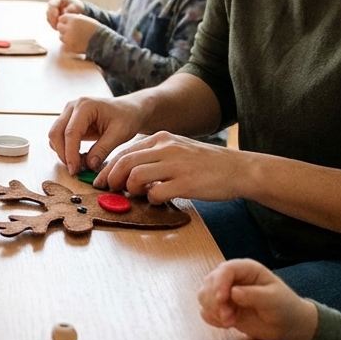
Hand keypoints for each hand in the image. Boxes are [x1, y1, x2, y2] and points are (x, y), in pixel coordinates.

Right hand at [46, 0, 84, 28]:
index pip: (52, 5)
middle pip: (48, 12)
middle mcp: (52, 5)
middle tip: (57, 25)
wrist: (77, 11)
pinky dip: (53, 25)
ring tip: (58, 28)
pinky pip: (50, 22)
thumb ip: (71, 8)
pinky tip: (58, 28)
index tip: (58, 18)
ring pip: (48, 18)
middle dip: (52, 19)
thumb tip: (65, 11)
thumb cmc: (76, 7)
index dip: (53, 11)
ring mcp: (51, 11)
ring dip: (52, 23)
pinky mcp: (51, 18)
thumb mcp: (76, 6)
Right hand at [49, 95, 146, 174]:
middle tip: (75, 170)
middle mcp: (72, 107)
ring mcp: (68, 113)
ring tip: (80, 163)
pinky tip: (79, 157)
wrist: (129, 110)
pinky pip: (60, 137)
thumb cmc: (126, 117)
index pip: (71, 132)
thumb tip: (89, 165)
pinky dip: (65, 149)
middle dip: (63, 154)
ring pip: (55, 136)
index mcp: (85, 106)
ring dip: (63, 152)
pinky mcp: (68, 121)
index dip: (70, 153)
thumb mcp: (119, 134)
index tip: (74, 170)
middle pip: (56, 133)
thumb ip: (103, 150)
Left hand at [56, 13, 100, 53]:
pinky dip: (67, 42)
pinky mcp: (69, 45)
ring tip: (74, 37)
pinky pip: (64, 43)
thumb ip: (74, 19)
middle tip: (70, 31)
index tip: (69, 24)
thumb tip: (66, 20)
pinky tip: (74, 41)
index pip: (62, 18)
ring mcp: (68, 37)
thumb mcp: (84, 19)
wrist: (101, 40)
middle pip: (59, 26)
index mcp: (73, 19)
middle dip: (63, 28)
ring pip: (60, 35)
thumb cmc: (95, 29)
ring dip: (65, 35)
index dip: (65, 21)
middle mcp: (69, 27)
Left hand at [93, 131, 251, 201]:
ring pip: (136, 176)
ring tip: (138, 195)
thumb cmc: (206, 163)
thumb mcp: (178, 149)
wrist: (239, 169)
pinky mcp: (186, 183)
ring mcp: (176, 165)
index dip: (108, 168)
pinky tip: (158, 200)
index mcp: (162, 138)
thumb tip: (128, 172)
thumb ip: (155, 155)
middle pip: (125, 162)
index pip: (125, 151)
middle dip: (111, 179)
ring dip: (131, 190)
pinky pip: (156, 193)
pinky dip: (151, 199)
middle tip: (110, 191)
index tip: (101, 181)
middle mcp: (167, 148)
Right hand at [198, 260, 318, 339]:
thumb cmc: (284, 307)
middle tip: (229, 318)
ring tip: (230, 322)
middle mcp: (231, 278)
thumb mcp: (274, 300)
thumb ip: (254, 295)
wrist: (286, 325)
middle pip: (209, 282)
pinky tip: (227, 324)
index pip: (225, 270)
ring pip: (204, 296)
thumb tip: (233, 292)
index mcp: (246, 269)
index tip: (222, 299)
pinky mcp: (221, 307)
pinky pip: (206, 310)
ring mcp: (224, 292)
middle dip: (215, 301)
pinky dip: (213, 318)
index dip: (219, 283)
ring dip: (213, 310)